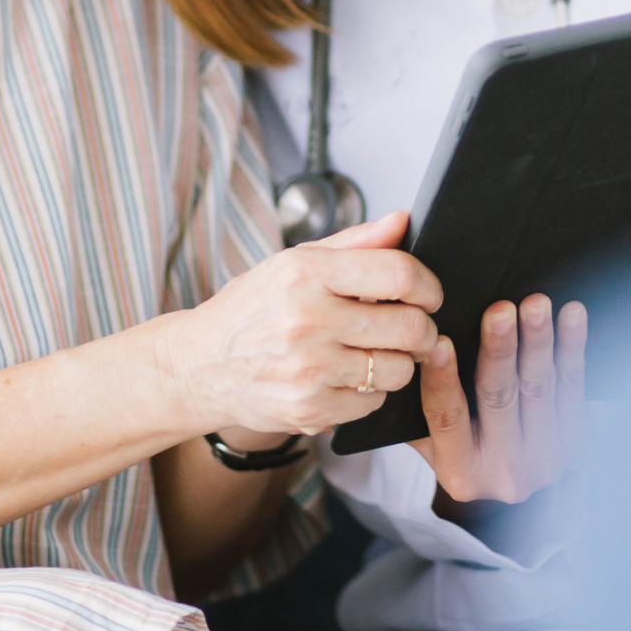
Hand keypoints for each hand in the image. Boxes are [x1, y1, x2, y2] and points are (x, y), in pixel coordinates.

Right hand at [159, 212, 441, 439]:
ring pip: (398, 370)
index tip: (430, 294)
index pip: (398, 274)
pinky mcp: (310, 409)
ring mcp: (308, 369)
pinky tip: (346, 377)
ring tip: (374, 352)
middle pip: (410, 327)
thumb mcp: (292, 262)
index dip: (429, 285)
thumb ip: (354, 242)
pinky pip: (372, 402)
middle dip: (422, 328)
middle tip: (412, 328)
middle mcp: (307, 319)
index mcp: (305, 272)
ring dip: (398, 363)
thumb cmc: (251, 308)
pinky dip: (369, 391)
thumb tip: (402, 220)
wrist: (199, 364)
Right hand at [413, 295, 586, 504]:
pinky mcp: (575, 440)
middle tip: (500, 311)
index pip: (446, 418)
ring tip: (537, 305)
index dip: (442, 379)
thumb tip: (414, 342)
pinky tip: (572, 315)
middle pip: (498, 399)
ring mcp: (545, 459)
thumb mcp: (428, 432)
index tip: (440, 341)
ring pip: (539, 388)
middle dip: (500, 350)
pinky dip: (574, 347)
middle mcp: (503, 473)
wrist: (513, 468)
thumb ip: (417, 397)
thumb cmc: (460, 435)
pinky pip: (574, 386)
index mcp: (459, 472)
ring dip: (539, 342)